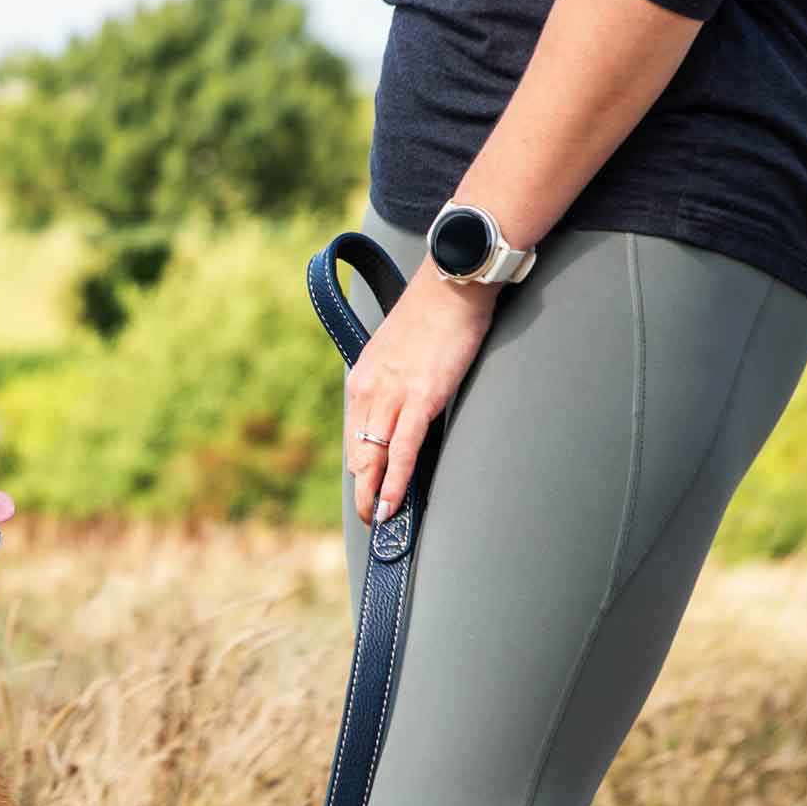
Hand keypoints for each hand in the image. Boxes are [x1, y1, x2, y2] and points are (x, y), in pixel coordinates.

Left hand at [346, 261, 498, 523]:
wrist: (451, 283)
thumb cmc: (433, 315)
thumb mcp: (397, 353)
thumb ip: (391, 384)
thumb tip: (399, 411)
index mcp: (362, 380)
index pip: (354, 437)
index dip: (359, 471)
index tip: (366, 492)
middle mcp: (369, 391)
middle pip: (359, 454)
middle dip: (363, 491)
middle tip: (370, 519)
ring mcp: (392, 396)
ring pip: (374, 458)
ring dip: (375, 495)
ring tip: (380, 522)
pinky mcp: (420, 399)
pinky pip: (402, 451)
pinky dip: (395, 481)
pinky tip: (393, 503)